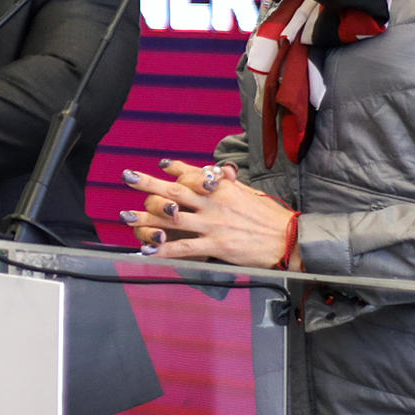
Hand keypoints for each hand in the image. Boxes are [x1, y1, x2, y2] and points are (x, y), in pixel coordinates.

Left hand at [120, 159, 299, 268]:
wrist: (288, 239)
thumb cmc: (268, 216)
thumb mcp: (248, 192)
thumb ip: (228, 183)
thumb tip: (219, 172)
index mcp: (222, 188)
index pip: (194, 174)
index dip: (175, 169)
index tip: (161, 164)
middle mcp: (214, 203)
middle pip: (175, 190)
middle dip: (148, 183)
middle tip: (127, 176)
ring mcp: (213, 224)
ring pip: (173, 218)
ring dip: (146, 217)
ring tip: (125, 217)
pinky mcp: (216, 246)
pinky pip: (184, 247)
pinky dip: (164, 249)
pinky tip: (147, 250)